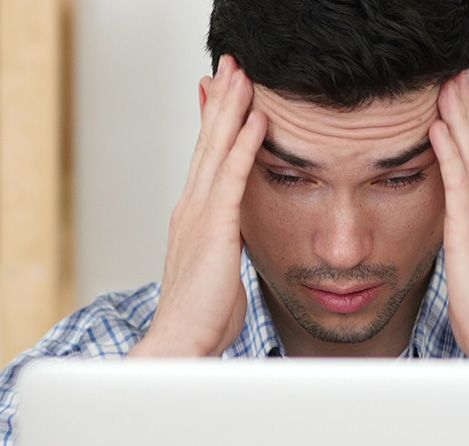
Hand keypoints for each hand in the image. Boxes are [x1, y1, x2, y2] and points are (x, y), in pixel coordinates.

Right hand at [129, 55, 266, 356]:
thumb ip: (227, 239)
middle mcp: (192, 206)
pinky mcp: (214, 228)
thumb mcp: (217, 265)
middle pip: (208, 143)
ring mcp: (199, 214)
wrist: (182, 340)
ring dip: (231, 110)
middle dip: (221, 103)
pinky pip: (232, 177)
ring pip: (216, 150)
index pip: (206, 158)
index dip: (215, 124)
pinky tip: (257, 119)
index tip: (225, 95)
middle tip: (231, 68)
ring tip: (243, 77)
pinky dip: (243, 145)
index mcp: (194, 215)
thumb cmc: (203, 311)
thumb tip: (240, 229)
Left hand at [429, 70, 468, 358]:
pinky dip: (449, 155)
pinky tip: (437, 129)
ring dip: (457, 120)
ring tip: (447, 86)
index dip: (467, 131)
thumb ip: (462, 243)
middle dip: (463, 112)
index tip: (455, 102)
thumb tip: (451, 231)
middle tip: (454, 76)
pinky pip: (457, 187)